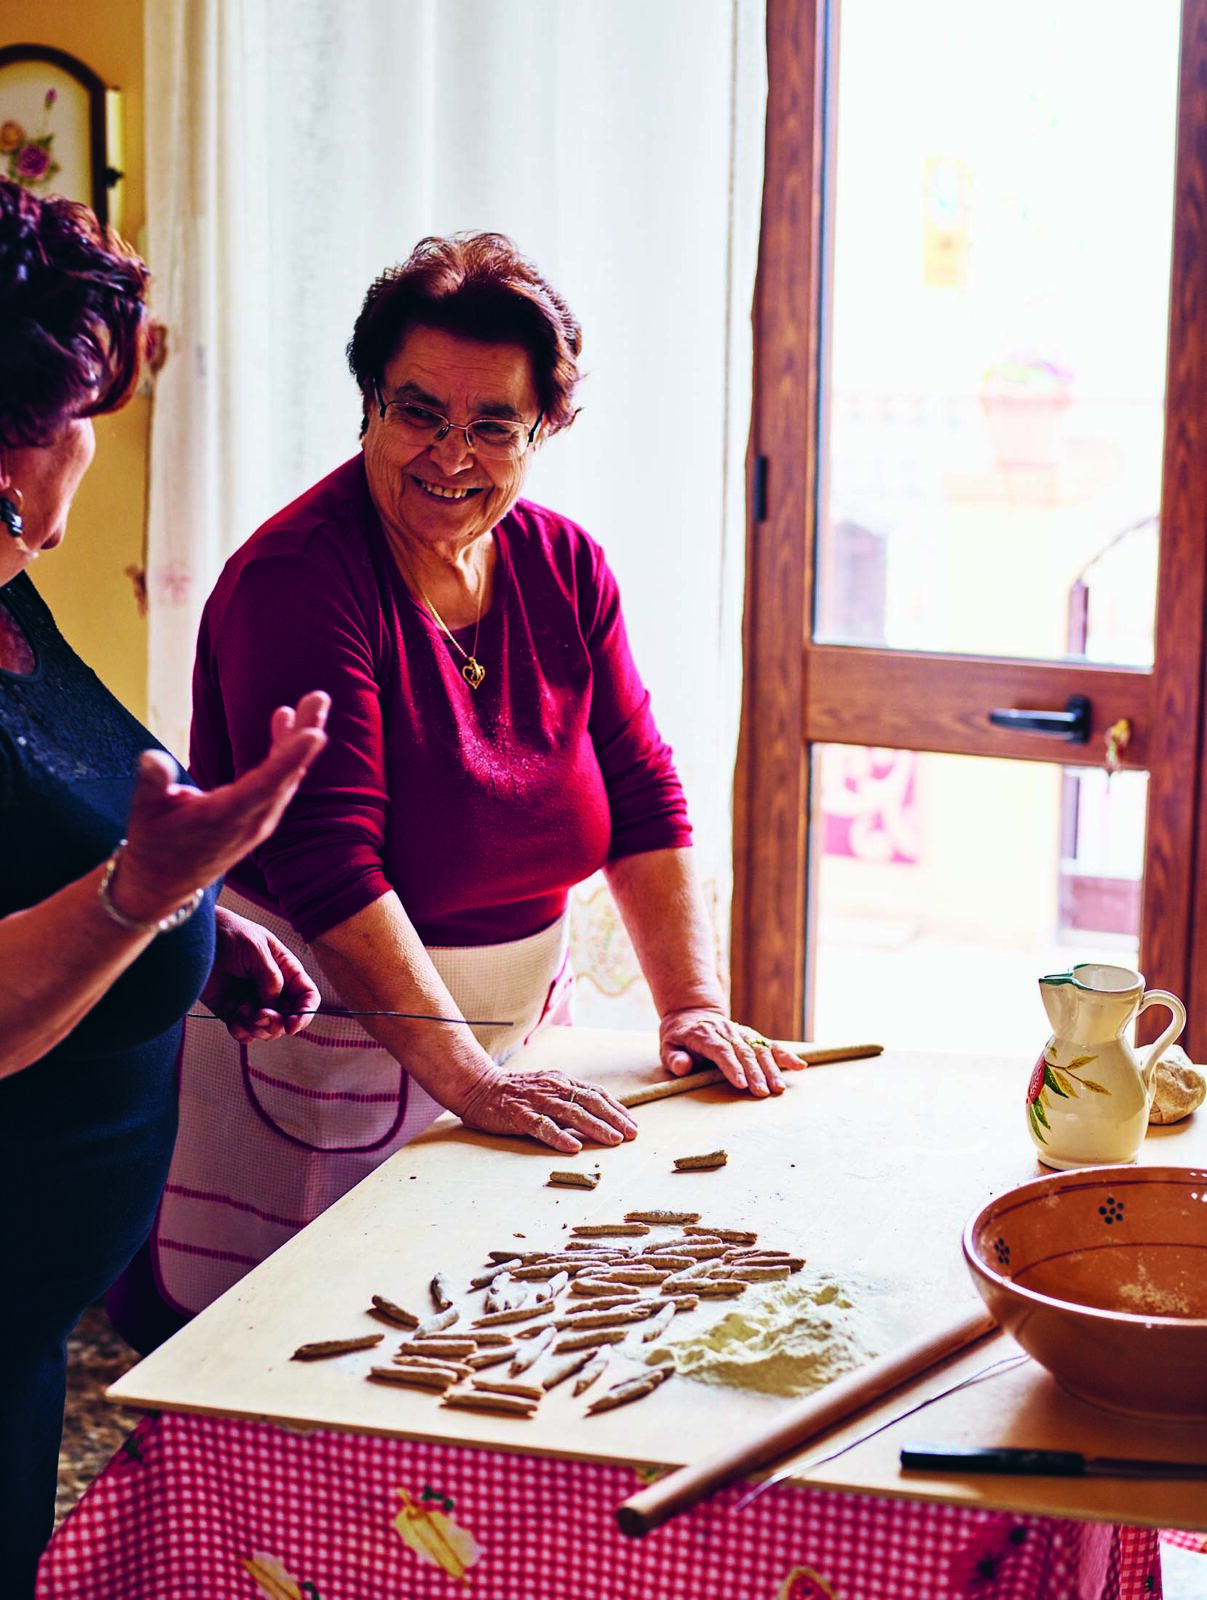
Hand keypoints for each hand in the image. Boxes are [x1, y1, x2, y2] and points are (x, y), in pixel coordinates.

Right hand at [110, 692, 329, 924]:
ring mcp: (260, 820)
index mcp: (224, 819)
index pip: (263, 787)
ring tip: (314, 700)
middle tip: (319, 698)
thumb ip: (153, 786)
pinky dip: (287, 751)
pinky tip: (285, 719)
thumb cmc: (154, 844)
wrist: (165, 882)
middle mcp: (251, 821)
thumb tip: (151, 757)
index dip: (289, 760)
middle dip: (303, 734)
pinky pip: (281, 780)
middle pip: (286, 775)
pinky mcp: (261, 816)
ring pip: (288, 775)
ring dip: (299, 736)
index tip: (314, 733)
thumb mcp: (145, 815)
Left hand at [200, 907, 321, 1041]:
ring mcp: (253, 1003)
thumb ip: (271, 978)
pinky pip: (244, 1033)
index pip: (307, 997)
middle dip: (274, 1022)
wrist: (193, 940)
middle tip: (258, 1014)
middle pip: (287, 1020)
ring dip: (252, 1024)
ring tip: (238, 1004)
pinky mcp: (233, 1013)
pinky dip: (237, 1026)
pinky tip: (228, 1005)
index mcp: (286, 971)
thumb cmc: (227, 934)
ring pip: (265, 1031)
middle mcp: (273, 990)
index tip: (291, 1026)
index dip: (305, 1013)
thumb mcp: (255, 948)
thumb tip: (272, 1006)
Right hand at [456, 1069, 638, 1154]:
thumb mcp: (548, 1090)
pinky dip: (559, 1136)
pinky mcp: (520, 1115)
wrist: (479, 1086)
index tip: (633, 1124)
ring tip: (613, 1140)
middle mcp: (554, 1088)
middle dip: (614, 1118)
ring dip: (595, 1127)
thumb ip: (569, 1100)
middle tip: (632, 1134)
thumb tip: (597, 1118)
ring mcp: (537, 1101)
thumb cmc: (517, 1093)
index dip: (616, 1109)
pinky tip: (573, 1147)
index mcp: (562, 1082)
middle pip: (590, 1102)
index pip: (596, 1094)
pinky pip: (542, 1126)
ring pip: (571, 1113)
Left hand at [658, 1007, 801, 1096]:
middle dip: (755, 1073)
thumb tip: (683, 1066)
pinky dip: (785, 1055)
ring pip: (759, 1049)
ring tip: (778, 1088)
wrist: (692, 1013)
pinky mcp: (751, 1036)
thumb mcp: (668, 1046)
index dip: (732, 1067)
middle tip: (763, 1093)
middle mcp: (726, 1031)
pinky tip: (799, 1066)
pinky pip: (770, 1044)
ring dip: (771, 1068)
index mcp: (704, 1034)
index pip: (721, 1050)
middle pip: (743, 1051)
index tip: (741, 1084)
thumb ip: (674, 1058)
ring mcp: (741, 1032)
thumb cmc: (679, 1038)